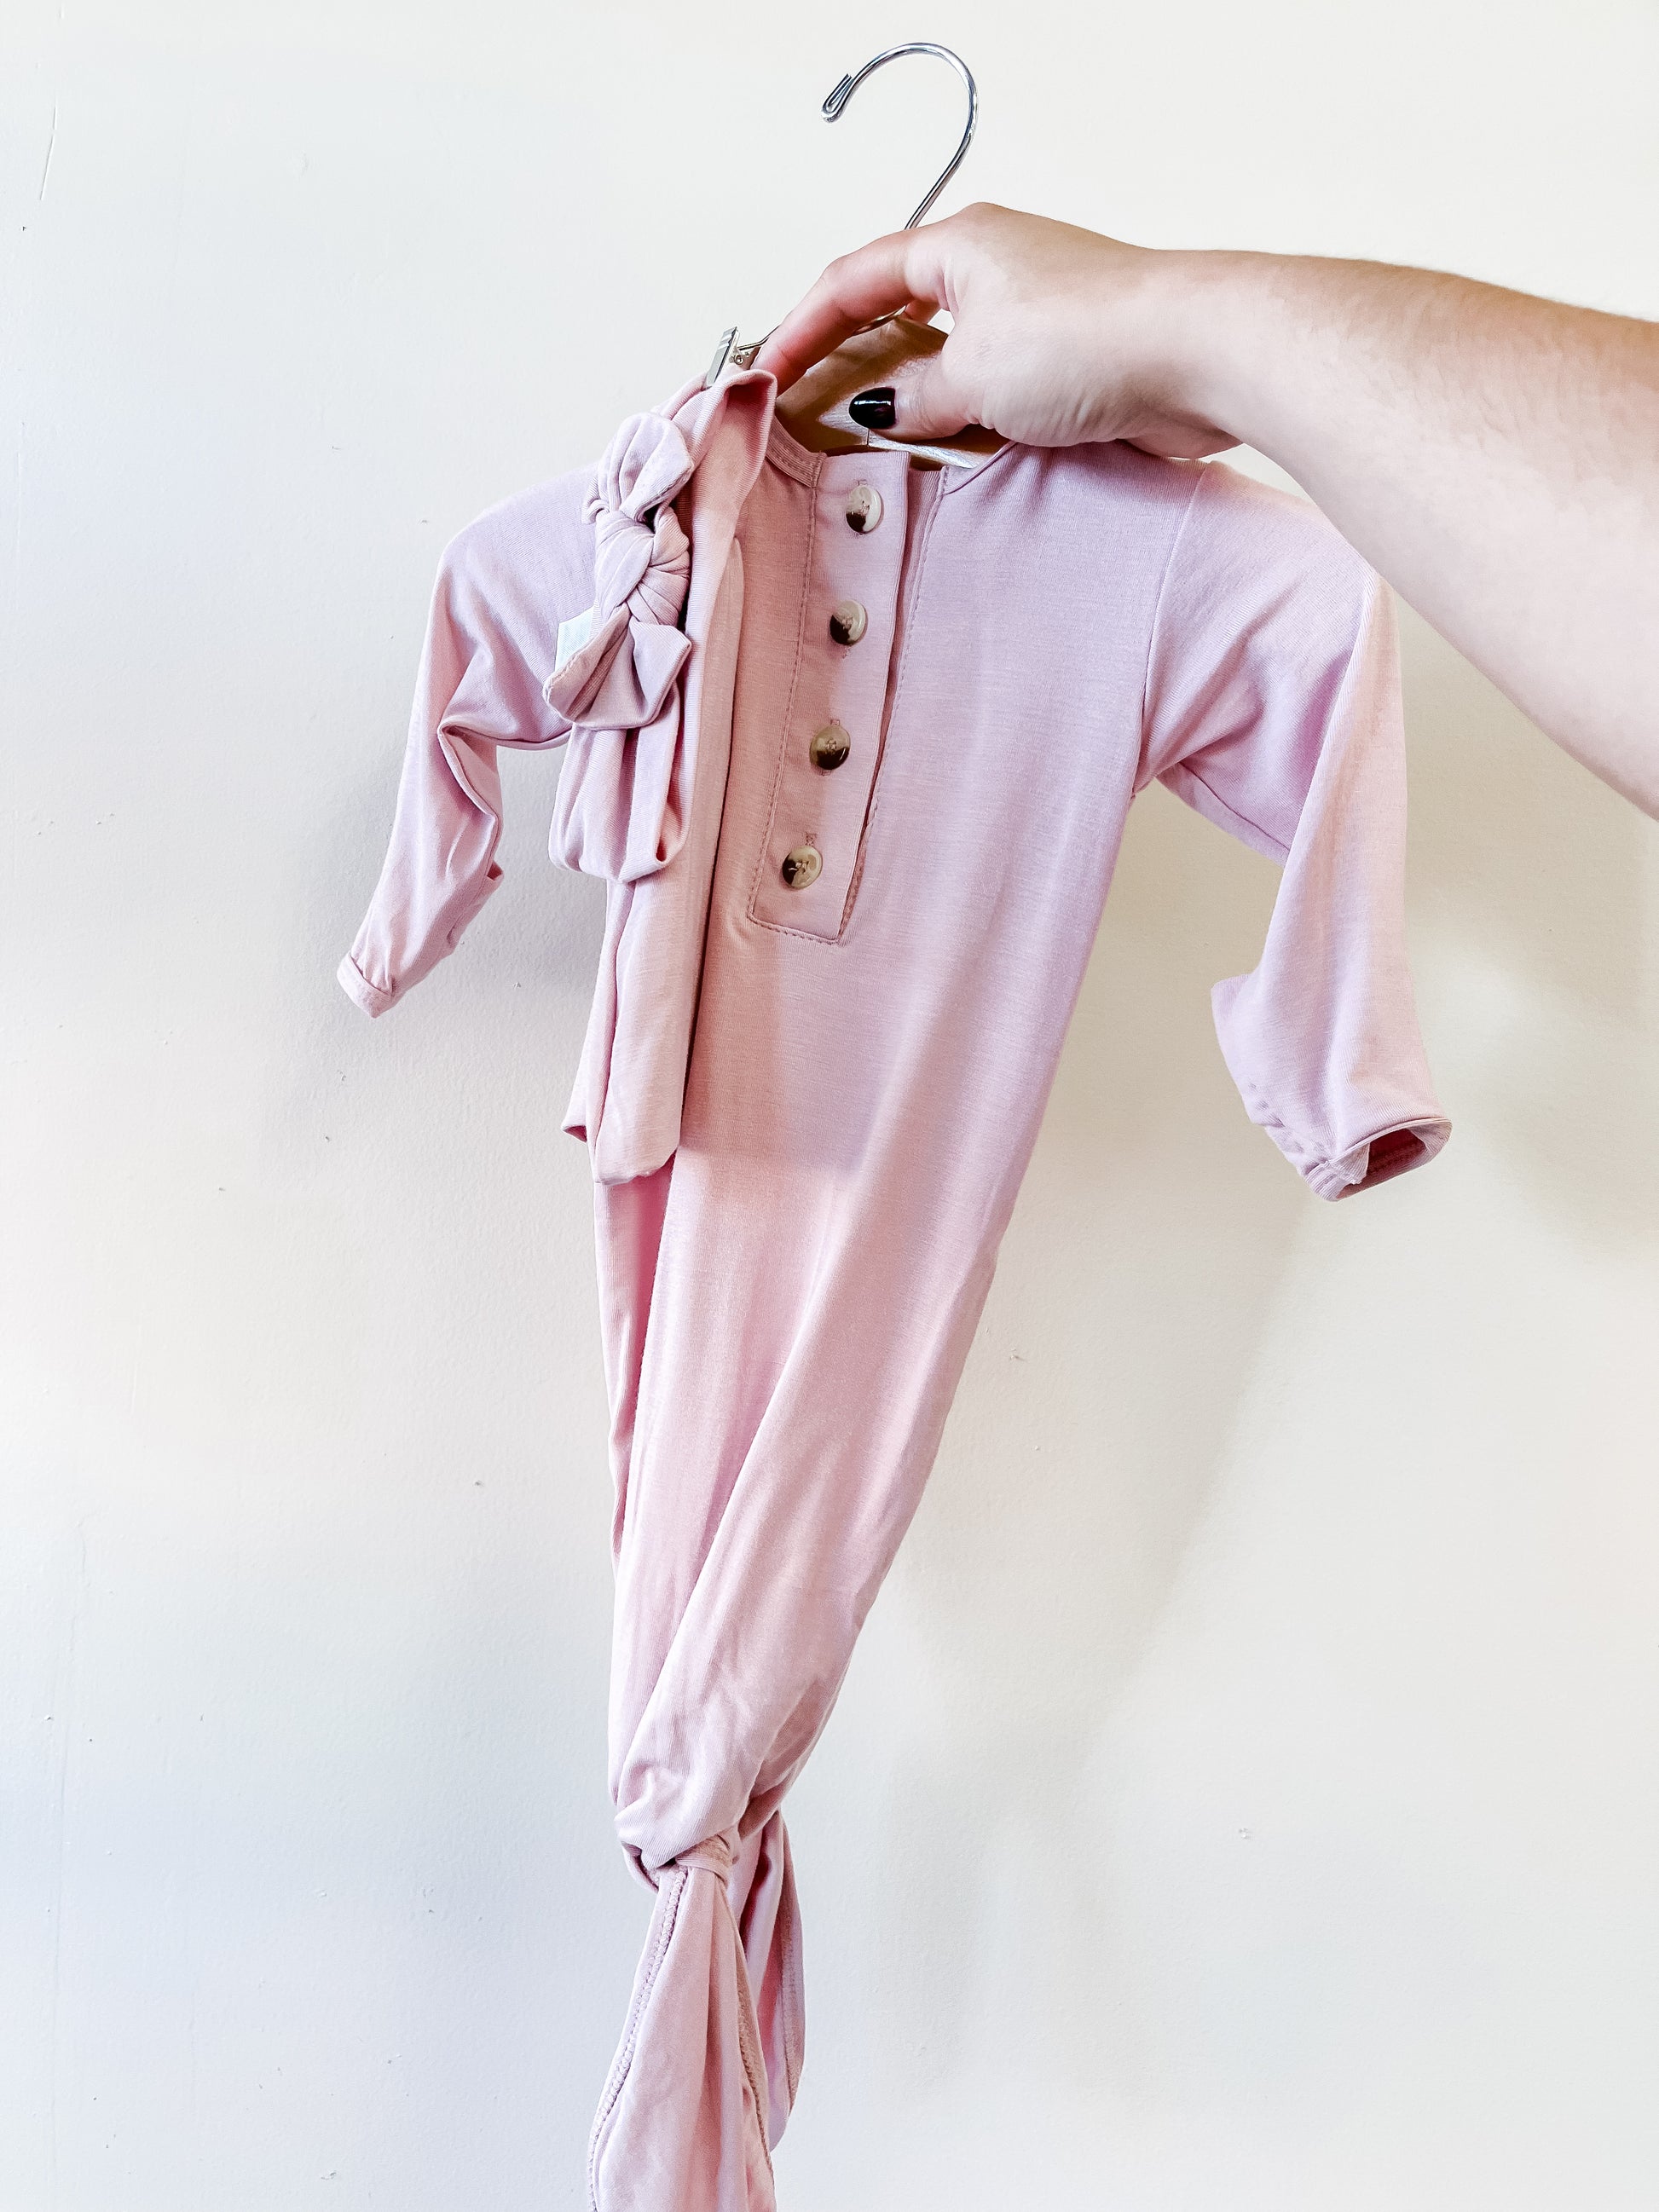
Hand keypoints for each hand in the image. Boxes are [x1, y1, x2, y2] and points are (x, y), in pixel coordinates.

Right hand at [753, 203, 1236, 459]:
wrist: (1197, 358)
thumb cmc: (1095, 335)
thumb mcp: (973, 373)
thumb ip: (915, 395)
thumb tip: (882, 410)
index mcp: (959, 244)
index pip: (853, 281)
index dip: (802, 328)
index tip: (769, 373)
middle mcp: (995, 269)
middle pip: (897, 313)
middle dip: (853, 361)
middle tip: (813, 409)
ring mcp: (1033, 315)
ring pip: (947, 357)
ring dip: (913, 399)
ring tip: (878, 444)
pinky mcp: (1068, 363)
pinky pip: (991, 391)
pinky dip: (962, 419)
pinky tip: (949, 455)